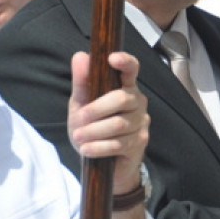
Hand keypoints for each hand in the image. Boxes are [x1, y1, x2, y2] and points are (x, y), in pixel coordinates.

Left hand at [68, 51, 149, 193]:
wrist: (103, 163)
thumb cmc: (93, 128)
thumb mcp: (81, 105)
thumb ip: (82, 82)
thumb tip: (80, 56)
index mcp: (125, 87)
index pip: (131, 69)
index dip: (125, 62)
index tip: (112, 58)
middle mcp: (138, 102)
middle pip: (122, 98)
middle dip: (97, 109)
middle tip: (79, 118)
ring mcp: (141, 123)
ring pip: (118, 124)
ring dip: (94, 131)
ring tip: (79, 137)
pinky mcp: (139, 143)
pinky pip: (118, 143)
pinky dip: (98, 147)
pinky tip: (86, 150)